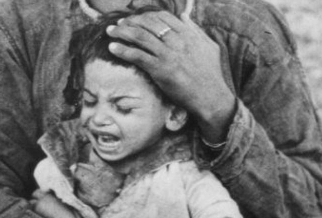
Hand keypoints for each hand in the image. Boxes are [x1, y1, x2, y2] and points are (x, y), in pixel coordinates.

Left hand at [106, 11, 235, 141]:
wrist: (211, 97)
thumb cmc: (211, 75)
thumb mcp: (209, 46)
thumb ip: (195, 29)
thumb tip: (183, 15)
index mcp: (187, 34)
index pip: (161, 17)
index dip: (144, 16)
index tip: (134, 19)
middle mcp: (176, 41)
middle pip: (147, 24)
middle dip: (129, 22)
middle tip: (118, 26)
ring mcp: (168, 55)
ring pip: (139, 37)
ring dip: (121, 33)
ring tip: (110, 33)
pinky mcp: (160, 69)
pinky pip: (137, 55)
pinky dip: (123, 50)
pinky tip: (112, 48)